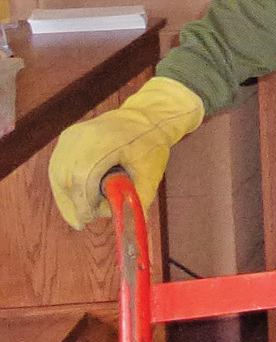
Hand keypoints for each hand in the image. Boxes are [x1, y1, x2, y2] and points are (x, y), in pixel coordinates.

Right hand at [48, 77, 204, 228]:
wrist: (145, 118)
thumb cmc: (150, 146)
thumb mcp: (151, 173)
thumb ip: (137, 198)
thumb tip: (125, 223)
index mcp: (107, 141)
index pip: (84, 175)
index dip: (83, 201)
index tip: (87, 219)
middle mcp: (83, 136)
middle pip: (66, 176)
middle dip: (73, 203)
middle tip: (83, 221)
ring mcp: (71, 136)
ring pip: (57, 174)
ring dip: (66, 197)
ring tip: (79, 213)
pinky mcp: (66, 139)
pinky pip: (57, 167)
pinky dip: (64, 186)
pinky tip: (74, 199)